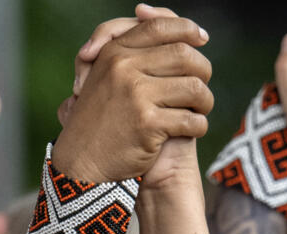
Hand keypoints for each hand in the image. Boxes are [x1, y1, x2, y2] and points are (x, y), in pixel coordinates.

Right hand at [52, 14, 212, 181]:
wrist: (81, 165)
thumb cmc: (98, 121)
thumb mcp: (105, 76)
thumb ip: (128, 47)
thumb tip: (148, 9)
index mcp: (113, 53)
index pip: (159, 26)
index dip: (187, 29)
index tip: (202, 39)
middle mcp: (123, 69)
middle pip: (185, 55)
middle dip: (202, 72)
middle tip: (201, 89)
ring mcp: (135, 95)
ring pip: (194, 87)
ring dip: (204, 101)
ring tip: (199, 111)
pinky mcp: (147, 124)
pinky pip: (191, 119)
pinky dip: (198, 126)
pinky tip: (191, 130)